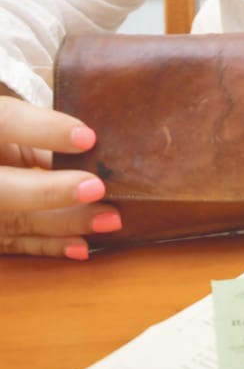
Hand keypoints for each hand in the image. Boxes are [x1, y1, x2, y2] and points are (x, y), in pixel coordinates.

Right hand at [0, 95, 121, 257]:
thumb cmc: (6, 136)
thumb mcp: (14, 124)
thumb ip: (42, 133)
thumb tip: (94, 148)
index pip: (5, 121)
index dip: (43, 129)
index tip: (88, 138)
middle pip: (2, 188)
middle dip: (49, 192)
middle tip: (97, 188)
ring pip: (12, 222)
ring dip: (62, 224)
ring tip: (108, 220)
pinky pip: (13, 244)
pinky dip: (49, 246)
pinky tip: (82, 246)